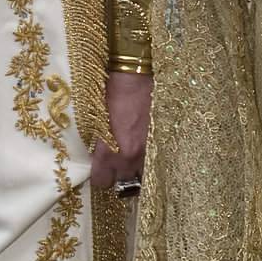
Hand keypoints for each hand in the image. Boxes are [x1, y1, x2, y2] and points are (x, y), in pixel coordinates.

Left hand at [90, 72, 152, 188]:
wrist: (137, 74)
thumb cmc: (112, 92)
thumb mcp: (98, 120)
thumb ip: (99, 144)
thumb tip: (98, 156)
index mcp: (111, 152)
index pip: (103, 182)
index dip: (100, 177)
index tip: (99, 170)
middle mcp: (131, 157)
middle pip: (124, 186)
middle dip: (119, 178)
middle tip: (116, 167)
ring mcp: (150, 150)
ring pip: (142, 178)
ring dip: (136, 173)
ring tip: (132, 163)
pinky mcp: (163, 141)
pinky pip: (156, 162)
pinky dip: (150, 161)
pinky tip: (145, 152)